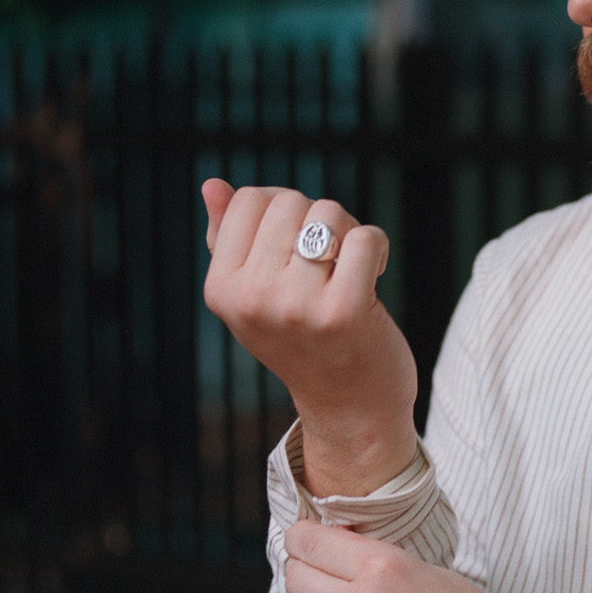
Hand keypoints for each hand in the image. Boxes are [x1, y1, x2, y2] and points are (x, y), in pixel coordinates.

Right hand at [201, 180, 418, 494]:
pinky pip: (365, 237)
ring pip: (329, 213)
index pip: (248, 199)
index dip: (284, 210)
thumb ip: (231, 239)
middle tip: (330, 263)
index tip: (298, 245)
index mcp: (221, 289)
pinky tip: (374, 278)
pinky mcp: (344, 312)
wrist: (350, 408)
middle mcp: (251, 298)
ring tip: (349, 270)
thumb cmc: (307, 341)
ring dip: (349, 232)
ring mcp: (296, 306)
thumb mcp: (257, 294)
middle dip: (319, 220)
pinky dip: (377, 248)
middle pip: (290, 201)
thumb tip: (213, 184)